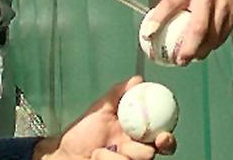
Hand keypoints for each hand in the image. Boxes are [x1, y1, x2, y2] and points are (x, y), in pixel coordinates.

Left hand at [36, 76, 176, 159]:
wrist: (65, 153)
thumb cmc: (82, 133)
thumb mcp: (100, 109)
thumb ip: (119, 94)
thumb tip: (138, 79)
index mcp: (135, 135)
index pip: (159, 136)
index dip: (167, 138)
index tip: (164, 135)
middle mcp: (135, 151)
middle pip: (156, 152)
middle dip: (157, 148)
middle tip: (148, 145)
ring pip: (141, 159)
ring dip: (122, 155)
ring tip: (101, 150)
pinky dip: (108, 159)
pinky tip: (96, 156)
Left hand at [140, 0, 232, 64]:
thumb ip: (174, 5)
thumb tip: (155, 29)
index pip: (171, 3)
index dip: (158, 19)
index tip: (148, 35)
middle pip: (198, 28)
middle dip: (188, 49)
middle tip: (179, 61)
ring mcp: (223, 7)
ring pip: (213, 37)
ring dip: (201, 52)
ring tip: (192, 59)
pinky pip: (223, 36)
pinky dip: (213, 46)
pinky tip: (206, 49)